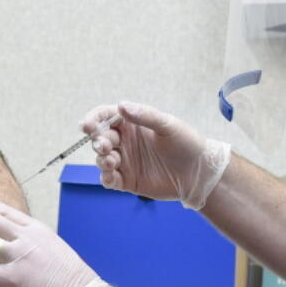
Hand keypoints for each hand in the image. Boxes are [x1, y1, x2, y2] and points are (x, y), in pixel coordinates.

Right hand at [83, 101, 230, 209]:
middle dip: (99, 141)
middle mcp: (125, 141)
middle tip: (106, 146)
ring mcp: (125, 161)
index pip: (105, 117)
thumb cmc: (186, 143)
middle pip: (100, 139)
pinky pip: (109, 179)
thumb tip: (120, 105)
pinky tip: (112, 176)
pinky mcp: (127, 181)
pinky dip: (106, 178)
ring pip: (102, 159)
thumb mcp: (167, 125)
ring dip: (102, 160)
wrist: (199, 173)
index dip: (93, 119)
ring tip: (112, 161)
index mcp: (132, 123)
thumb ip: (144, 115)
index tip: (86, 126)